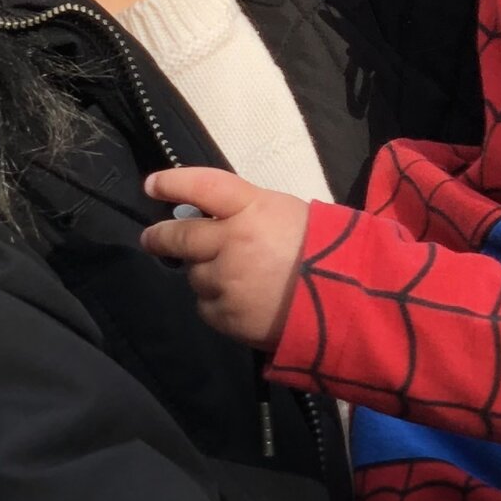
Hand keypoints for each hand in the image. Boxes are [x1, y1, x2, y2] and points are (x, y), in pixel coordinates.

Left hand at [139, 168, 313, 347]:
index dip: (173, 184)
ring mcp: (227, 281)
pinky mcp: (227, 316)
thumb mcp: (287, 214)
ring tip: (238, 279)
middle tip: (152, 239)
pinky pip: (206, 306)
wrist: (347, 303)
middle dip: (161, 237)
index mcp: (252, 209)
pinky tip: (243, 303)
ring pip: (194, 275)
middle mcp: (232, 242)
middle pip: (181, 236)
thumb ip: (247, 212)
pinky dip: (217, 304)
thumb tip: (210, 218)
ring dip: (205, 274)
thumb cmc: (324, 251)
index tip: (152, 185)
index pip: (202, 187)